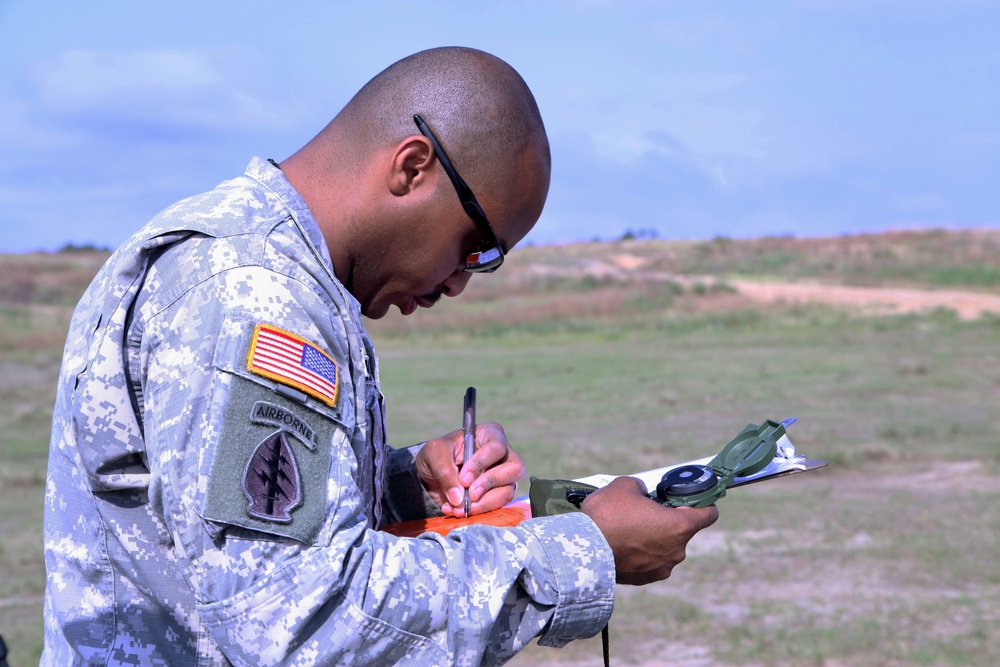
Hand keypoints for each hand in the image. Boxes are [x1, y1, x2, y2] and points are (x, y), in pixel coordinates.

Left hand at [415, 422, 525, 516]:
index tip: (463, 479)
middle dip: (490, 483)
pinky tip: (457, 510)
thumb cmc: (437, 454)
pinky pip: (498, 506)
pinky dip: (478, 512)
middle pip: (514, 468)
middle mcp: (502, 454)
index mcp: (489, 435)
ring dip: (484, 503)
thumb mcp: (434, 453)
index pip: (496, 448)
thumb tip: (458, 498)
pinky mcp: (498, 494)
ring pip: (508, 490)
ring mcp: (503, 476)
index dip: (481, 464)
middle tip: (470, 495)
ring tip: (460, 508)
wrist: (431, 474)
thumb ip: (444, 471)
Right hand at [582, 476, 719, 584]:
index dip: (703, 503)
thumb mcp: (624, 485)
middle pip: (681, 531)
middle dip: (666, 521)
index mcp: (679, 526)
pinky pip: (649, 561)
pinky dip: (640, 553)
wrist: (583, 551)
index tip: (692, 499)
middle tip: (644, 512)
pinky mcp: (645, 579)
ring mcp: (662, 567)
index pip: (709, 514)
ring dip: (652, 538)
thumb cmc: (607, 515)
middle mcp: (677, 550)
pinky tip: (621, 545)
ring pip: (664, 547)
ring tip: (627, 530)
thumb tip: (641, 495)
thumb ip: (641, 487)